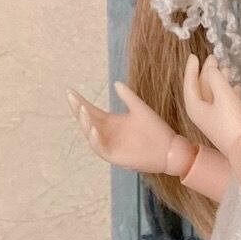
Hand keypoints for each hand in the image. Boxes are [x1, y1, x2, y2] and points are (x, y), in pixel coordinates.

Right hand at [68, 82, 194, 178]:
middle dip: (78, 110)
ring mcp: (109, 145)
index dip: (79, 102)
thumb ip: (128, 96)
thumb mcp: (140, 109)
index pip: (90, 110)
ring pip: (90, 135)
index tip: (70, 91)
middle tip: (72, 98)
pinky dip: (96, 140)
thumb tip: (116, 82)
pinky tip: (94, 129)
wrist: (170, 149)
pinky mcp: (115, 156)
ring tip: (82, 110)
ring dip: (85, 124)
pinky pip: (100, 149)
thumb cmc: (156, 130)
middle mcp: (106, 133)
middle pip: (86, 121)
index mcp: (110, 122)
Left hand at [184, 53, 240, 160]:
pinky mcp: (228, 125)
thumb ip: (216, 79)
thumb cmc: (233, 122)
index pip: (190, 85)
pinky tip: (237, 86)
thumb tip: (212, 69)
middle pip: (202, 89)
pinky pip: (225, 104)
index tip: (194, 56)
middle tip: (214, 58)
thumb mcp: (224, 96)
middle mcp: (202, 115)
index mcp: (195, 109)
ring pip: (214, 96)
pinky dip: (229, 92)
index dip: (191, 69)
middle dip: (207, 73)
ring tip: (227, 68)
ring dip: (219, 81)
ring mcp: (215, 121)